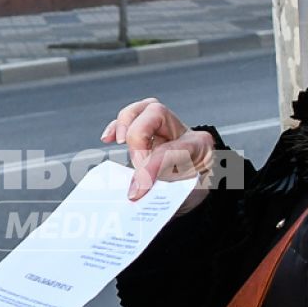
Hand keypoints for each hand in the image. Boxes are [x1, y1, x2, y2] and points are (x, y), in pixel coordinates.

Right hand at [101, 98, 217, 201]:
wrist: (197, 190)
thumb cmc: (193, 192)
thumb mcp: (186, 197)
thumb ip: (163, 195)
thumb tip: (134, 194)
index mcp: (200, 146)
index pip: (170, 149)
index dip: (150, 168)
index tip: (136, 190)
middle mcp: (182, 131)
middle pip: (156, 113)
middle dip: (137, 137)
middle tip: (135, 165)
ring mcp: (165, 128)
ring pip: (142, 108)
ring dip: (125, 124)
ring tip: (119, 143)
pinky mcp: (148, 132)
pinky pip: (130, 118)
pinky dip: (116, 126)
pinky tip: (108, 138)